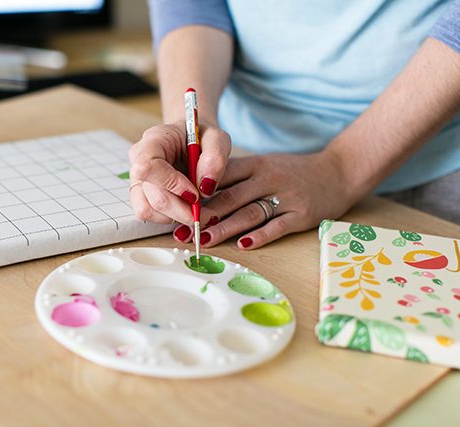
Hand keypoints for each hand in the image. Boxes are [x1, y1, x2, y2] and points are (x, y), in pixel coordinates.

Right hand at [128, 121, 230, 223]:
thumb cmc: (200, 137)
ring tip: (194, 209)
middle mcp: (138, 160)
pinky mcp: (140, 194)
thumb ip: (215, 158)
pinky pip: (147, 214)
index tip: (195, 194)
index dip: (172, 184)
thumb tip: (205, 187)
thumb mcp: (217, 138)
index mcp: (154, 140)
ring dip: (174, 216)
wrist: (189, 140)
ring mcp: (137, 179)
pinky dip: (168, 217)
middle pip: (152, 195)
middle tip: (203, 212)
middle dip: (181, 210)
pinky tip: (183, 208)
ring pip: (147, 210)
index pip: (148, 166)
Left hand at [173, 150, 362, 248]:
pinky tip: (242, 245)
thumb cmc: (292, 173)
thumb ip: (235, 177)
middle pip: (230, 197)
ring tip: (204, 239)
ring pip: (249, 213)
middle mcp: (267, 178)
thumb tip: (198, 194)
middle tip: (183, 229)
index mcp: (255, 164)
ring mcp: (285, 196)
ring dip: (225, 227)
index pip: (220, 175)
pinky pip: (277, 226)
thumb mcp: (263, 166)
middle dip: (204, 214)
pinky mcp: (301, 214)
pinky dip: (259, 236)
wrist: (338, 172)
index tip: (177, 205)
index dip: (197, 192)